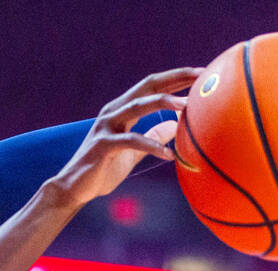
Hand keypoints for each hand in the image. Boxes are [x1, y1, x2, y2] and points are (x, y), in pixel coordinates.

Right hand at [49, 68, 201, 206]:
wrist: (74, 188)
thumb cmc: (103, 169)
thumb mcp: (134, 151)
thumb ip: (152, 136)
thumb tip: (174, 125)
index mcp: (122, 109)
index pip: (153, 86)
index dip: (177, 78)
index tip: (202, 74)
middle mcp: (114, 111)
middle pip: (148, 86)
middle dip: (175, 79)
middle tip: (201, 76)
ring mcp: (107, 126)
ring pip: (138, 106)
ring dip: (163, 102)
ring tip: (186, 106)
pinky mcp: (103, 144)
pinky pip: (131, 141)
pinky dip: (151, 146)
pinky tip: (168, 155)